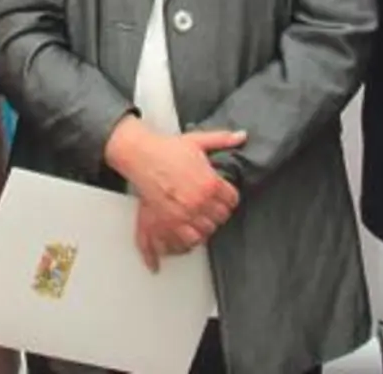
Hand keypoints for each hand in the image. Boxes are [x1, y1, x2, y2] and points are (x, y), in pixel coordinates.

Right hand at [105, 119, 245, 269]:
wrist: (141, 155)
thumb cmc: (166, 149)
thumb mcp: (198, 141)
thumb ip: (222, 140)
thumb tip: (242, 136)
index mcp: (210, 185)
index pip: (231, 202)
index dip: (228, 199)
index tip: (223, 197)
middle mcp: (197, 204)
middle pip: (218, 221)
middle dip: (215, 214)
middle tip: (210, 208)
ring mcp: (181, 217)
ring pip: (202, 235)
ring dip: (201, 230)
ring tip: (197, 221)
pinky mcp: (164, 224)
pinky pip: (179, 244)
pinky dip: (180, 245)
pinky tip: (181, 241)